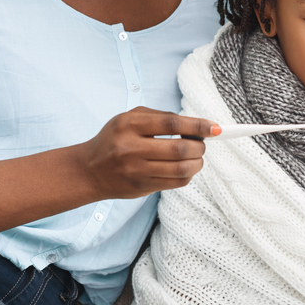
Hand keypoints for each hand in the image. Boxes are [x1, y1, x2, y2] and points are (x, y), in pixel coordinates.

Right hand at [78, 107, 218, 198]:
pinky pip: (176, 183)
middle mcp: (132, 148)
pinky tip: (186, 168)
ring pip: (182, 169)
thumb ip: (160, 117)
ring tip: (197, 157)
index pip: (172, 123)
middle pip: (180, 148)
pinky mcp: (142, 187)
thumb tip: (197, 125)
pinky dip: (188, 175)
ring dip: (198, 162)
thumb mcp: (128, 119)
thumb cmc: (114, 139)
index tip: (215, 128)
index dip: (198, 125)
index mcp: (129, 125)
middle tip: (202, 144)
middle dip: (200, 146)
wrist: (89, 170)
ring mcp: (137, 171)